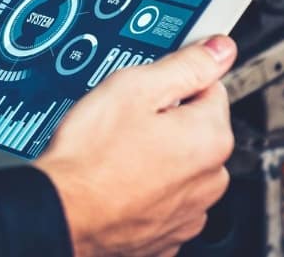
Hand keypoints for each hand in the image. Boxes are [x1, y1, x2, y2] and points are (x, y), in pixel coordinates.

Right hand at [35, 36, 236, 256]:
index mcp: (211, 137)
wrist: (63, 212)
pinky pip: (165, 198)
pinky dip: (148, 188)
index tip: (148, 89)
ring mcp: (190, 211)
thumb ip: (184, 66)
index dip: (174, 82)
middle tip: (126, 119)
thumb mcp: (134, 88)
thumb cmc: (92, 155)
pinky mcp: (169, 233)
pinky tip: (120, 179)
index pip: (210, 88)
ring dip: (159, 156)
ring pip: (181, 166)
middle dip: (168, 121)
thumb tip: (220, 49)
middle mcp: (212, 179)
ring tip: (119, 151)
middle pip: (196, 129)